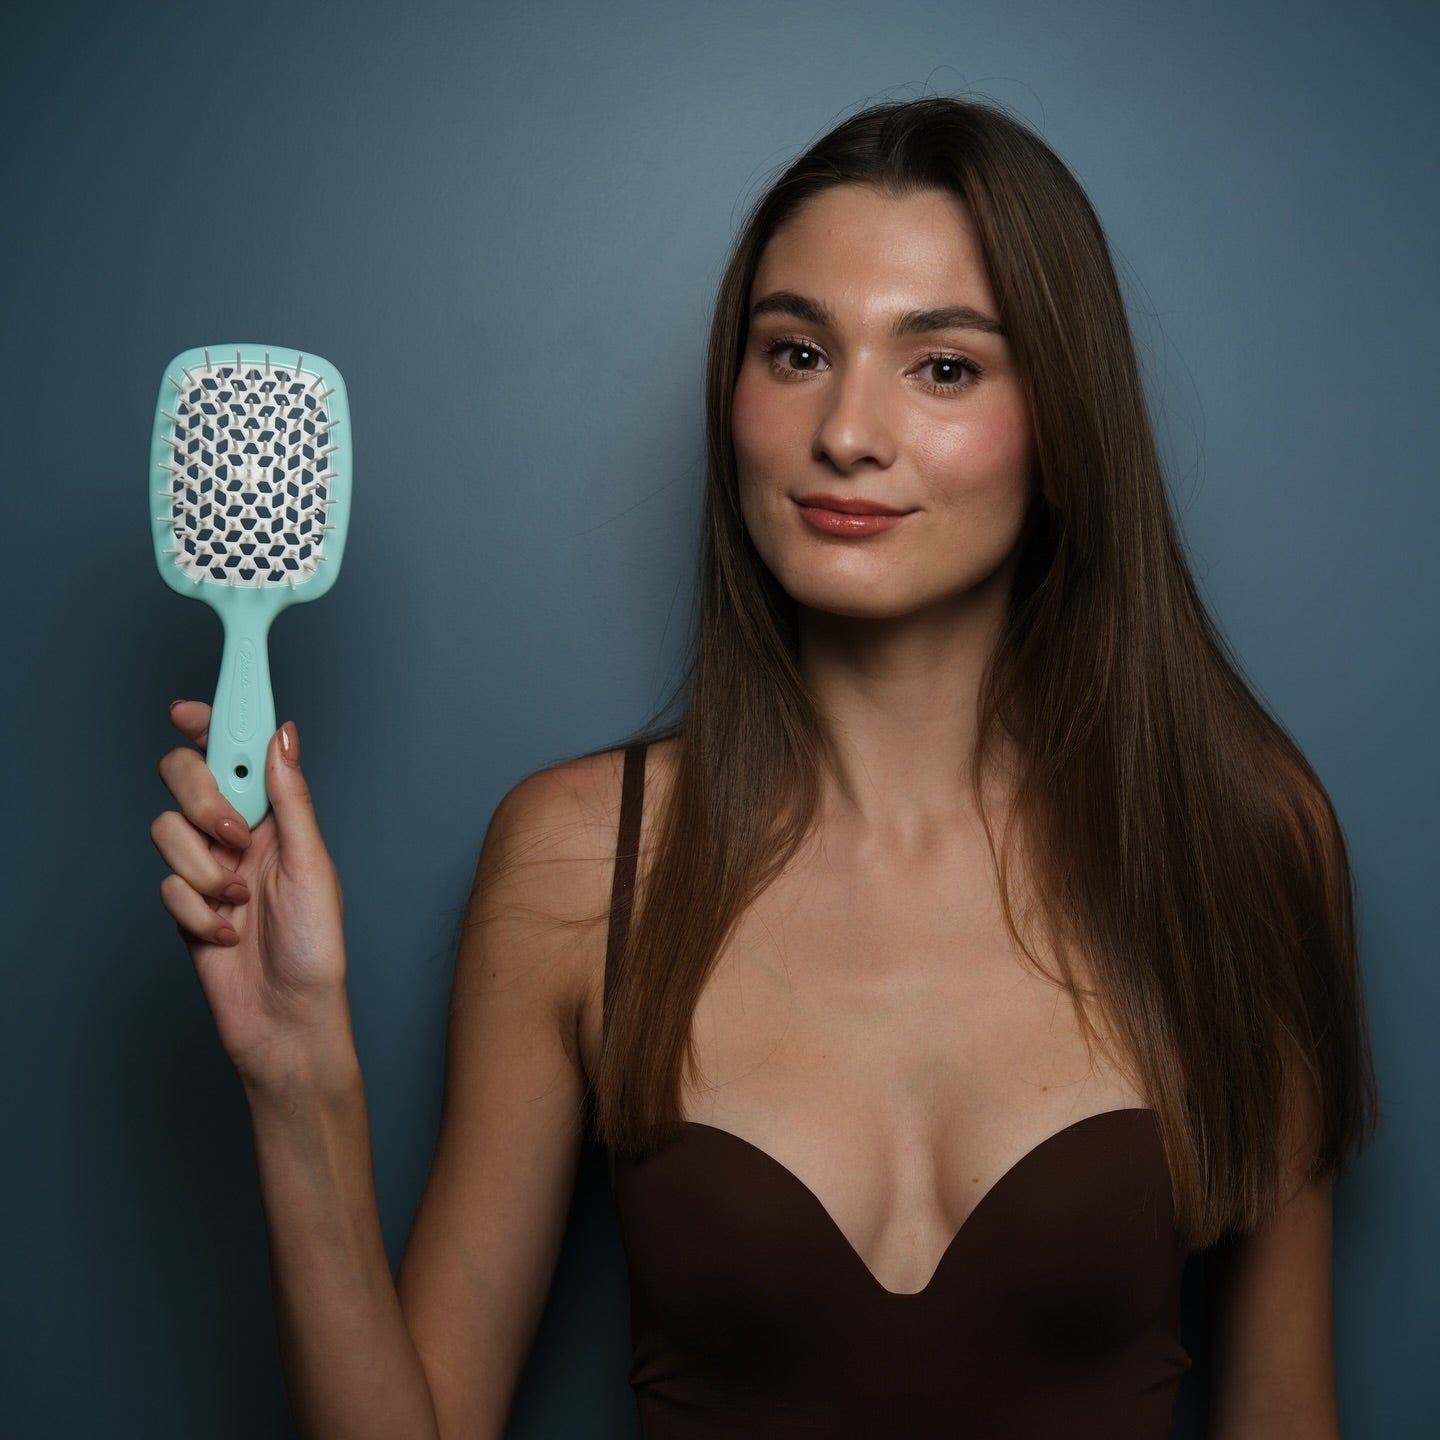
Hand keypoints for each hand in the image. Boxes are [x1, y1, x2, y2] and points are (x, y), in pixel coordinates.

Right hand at [151, 701, 351, 1089]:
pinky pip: (167, 888)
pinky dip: (199, 914)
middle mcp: (239, 838)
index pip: (237, 756)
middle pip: (187, 780)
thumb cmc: (317, 949)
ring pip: (167, 833)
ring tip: (240, 903)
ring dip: (204, 870)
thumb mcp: (312, 864)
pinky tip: (229, 936)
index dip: (212, 726)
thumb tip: (282, 734)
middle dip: (200, 801)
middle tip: (231, 835)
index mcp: (276, 819)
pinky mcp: (185, 909)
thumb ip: (291, 798)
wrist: (289, 1021)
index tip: (189, 709)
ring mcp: (208, 872)